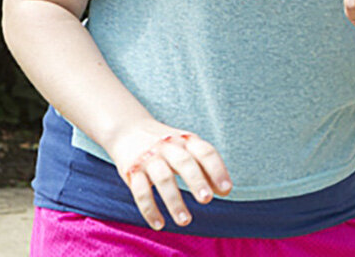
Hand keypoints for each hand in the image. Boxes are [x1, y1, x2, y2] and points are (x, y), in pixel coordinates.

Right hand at [109, 122, 231, 229]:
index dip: (217, 169)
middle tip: (207, 199)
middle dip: (196, 181)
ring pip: (163, 178)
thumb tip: (225, 191)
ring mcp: (150, 158)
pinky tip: (160, 225)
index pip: (205, 152)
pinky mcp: (132, 171)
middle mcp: (169, 146)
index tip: (226, 189)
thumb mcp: (187, 150)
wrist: (127, 129)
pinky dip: (149, 209)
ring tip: (185, 221)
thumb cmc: (167, 146)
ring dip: (174, 201)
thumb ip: (206, 168)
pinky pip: (140, 191)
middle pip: (184, 162)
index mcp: (186, 140)